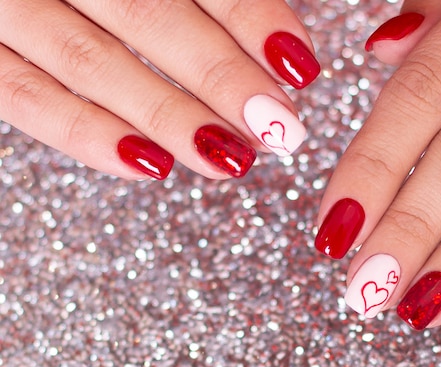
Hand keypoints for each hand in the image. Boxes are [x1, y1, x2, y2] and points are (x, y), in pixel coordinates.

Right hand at [0, 0, 319, 179]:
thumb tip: (273, 46)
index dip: (252, 18)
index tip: (300, 66)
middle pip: (147, 16)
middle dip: (221, 78)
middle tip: (278, 128)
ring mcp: (4, 3)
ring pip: (90, 61)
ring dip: (168, 116)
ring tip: (231, 159)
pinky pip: (24, 97)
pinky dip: (86, 135)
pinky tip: (150, 166)